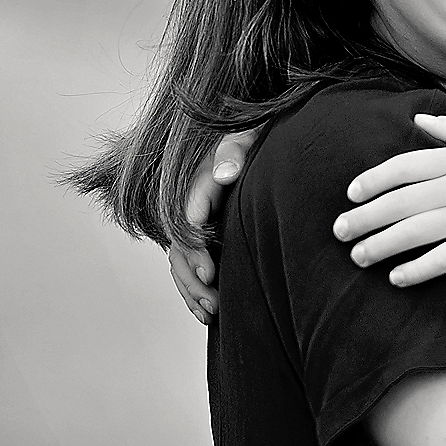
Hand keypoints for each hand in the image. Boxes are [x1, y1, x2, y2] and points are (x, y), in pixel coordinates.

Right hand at [167, 127, 259, 323]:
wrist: (268, 139)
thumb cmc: (260, 133)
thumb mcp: (249, 133)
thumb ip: (235, 150)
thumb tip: (225, 174)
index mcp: (199, 179)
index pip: (184, 218)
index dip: (193, 247)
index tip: (209, 271)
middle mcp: (191, 202)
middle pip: (177, 246)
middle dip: (192, 277)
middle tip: (214, 301)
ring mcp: (195, 221)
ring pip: (179, 261)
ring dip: (193, 289)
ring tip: (212, 312)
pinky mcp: (204, 236)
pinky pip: (188, 266)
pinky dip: (194, 290)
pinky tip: (207, 312)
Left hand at [333, 113, 445, 285]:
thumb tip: (418, 118)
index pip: (405, 166)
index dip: (373, 180)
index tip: (350, 194)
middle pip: (401, 202)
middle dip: (365, 217)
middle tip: (339, 231)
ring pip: (415, 232)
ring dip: (381, 245)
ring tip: (358, 257)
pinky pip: (443, 259)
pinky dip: (417, 269)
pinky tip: (396, 278)